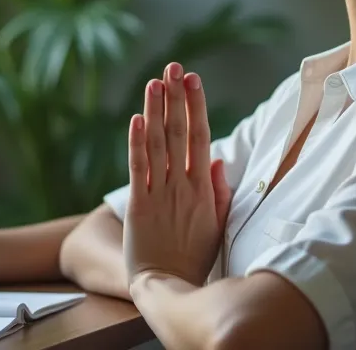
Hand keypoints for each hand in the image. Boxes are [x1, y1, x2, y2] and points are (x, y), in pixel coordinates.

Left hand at [124, 63, 233, 288]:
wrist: (169, 288)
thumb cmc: (194, 257)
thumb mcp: (217, 224)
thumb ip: (219, 191)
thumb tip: (217, 158)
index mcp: (204, 188)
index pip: (201, 137)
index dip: (196, 105)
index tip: (193, 79)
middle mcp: (183, 186)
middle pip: (180, 133)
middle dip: (177, 97)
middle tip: (174, 67)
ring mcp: (161, 195)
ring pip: (158, 144)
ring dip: (156, 111)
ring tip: (155, 82)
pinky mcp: (139, 207)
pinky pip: (138, 169)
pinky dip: (137, 143)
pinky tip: (136, 119)